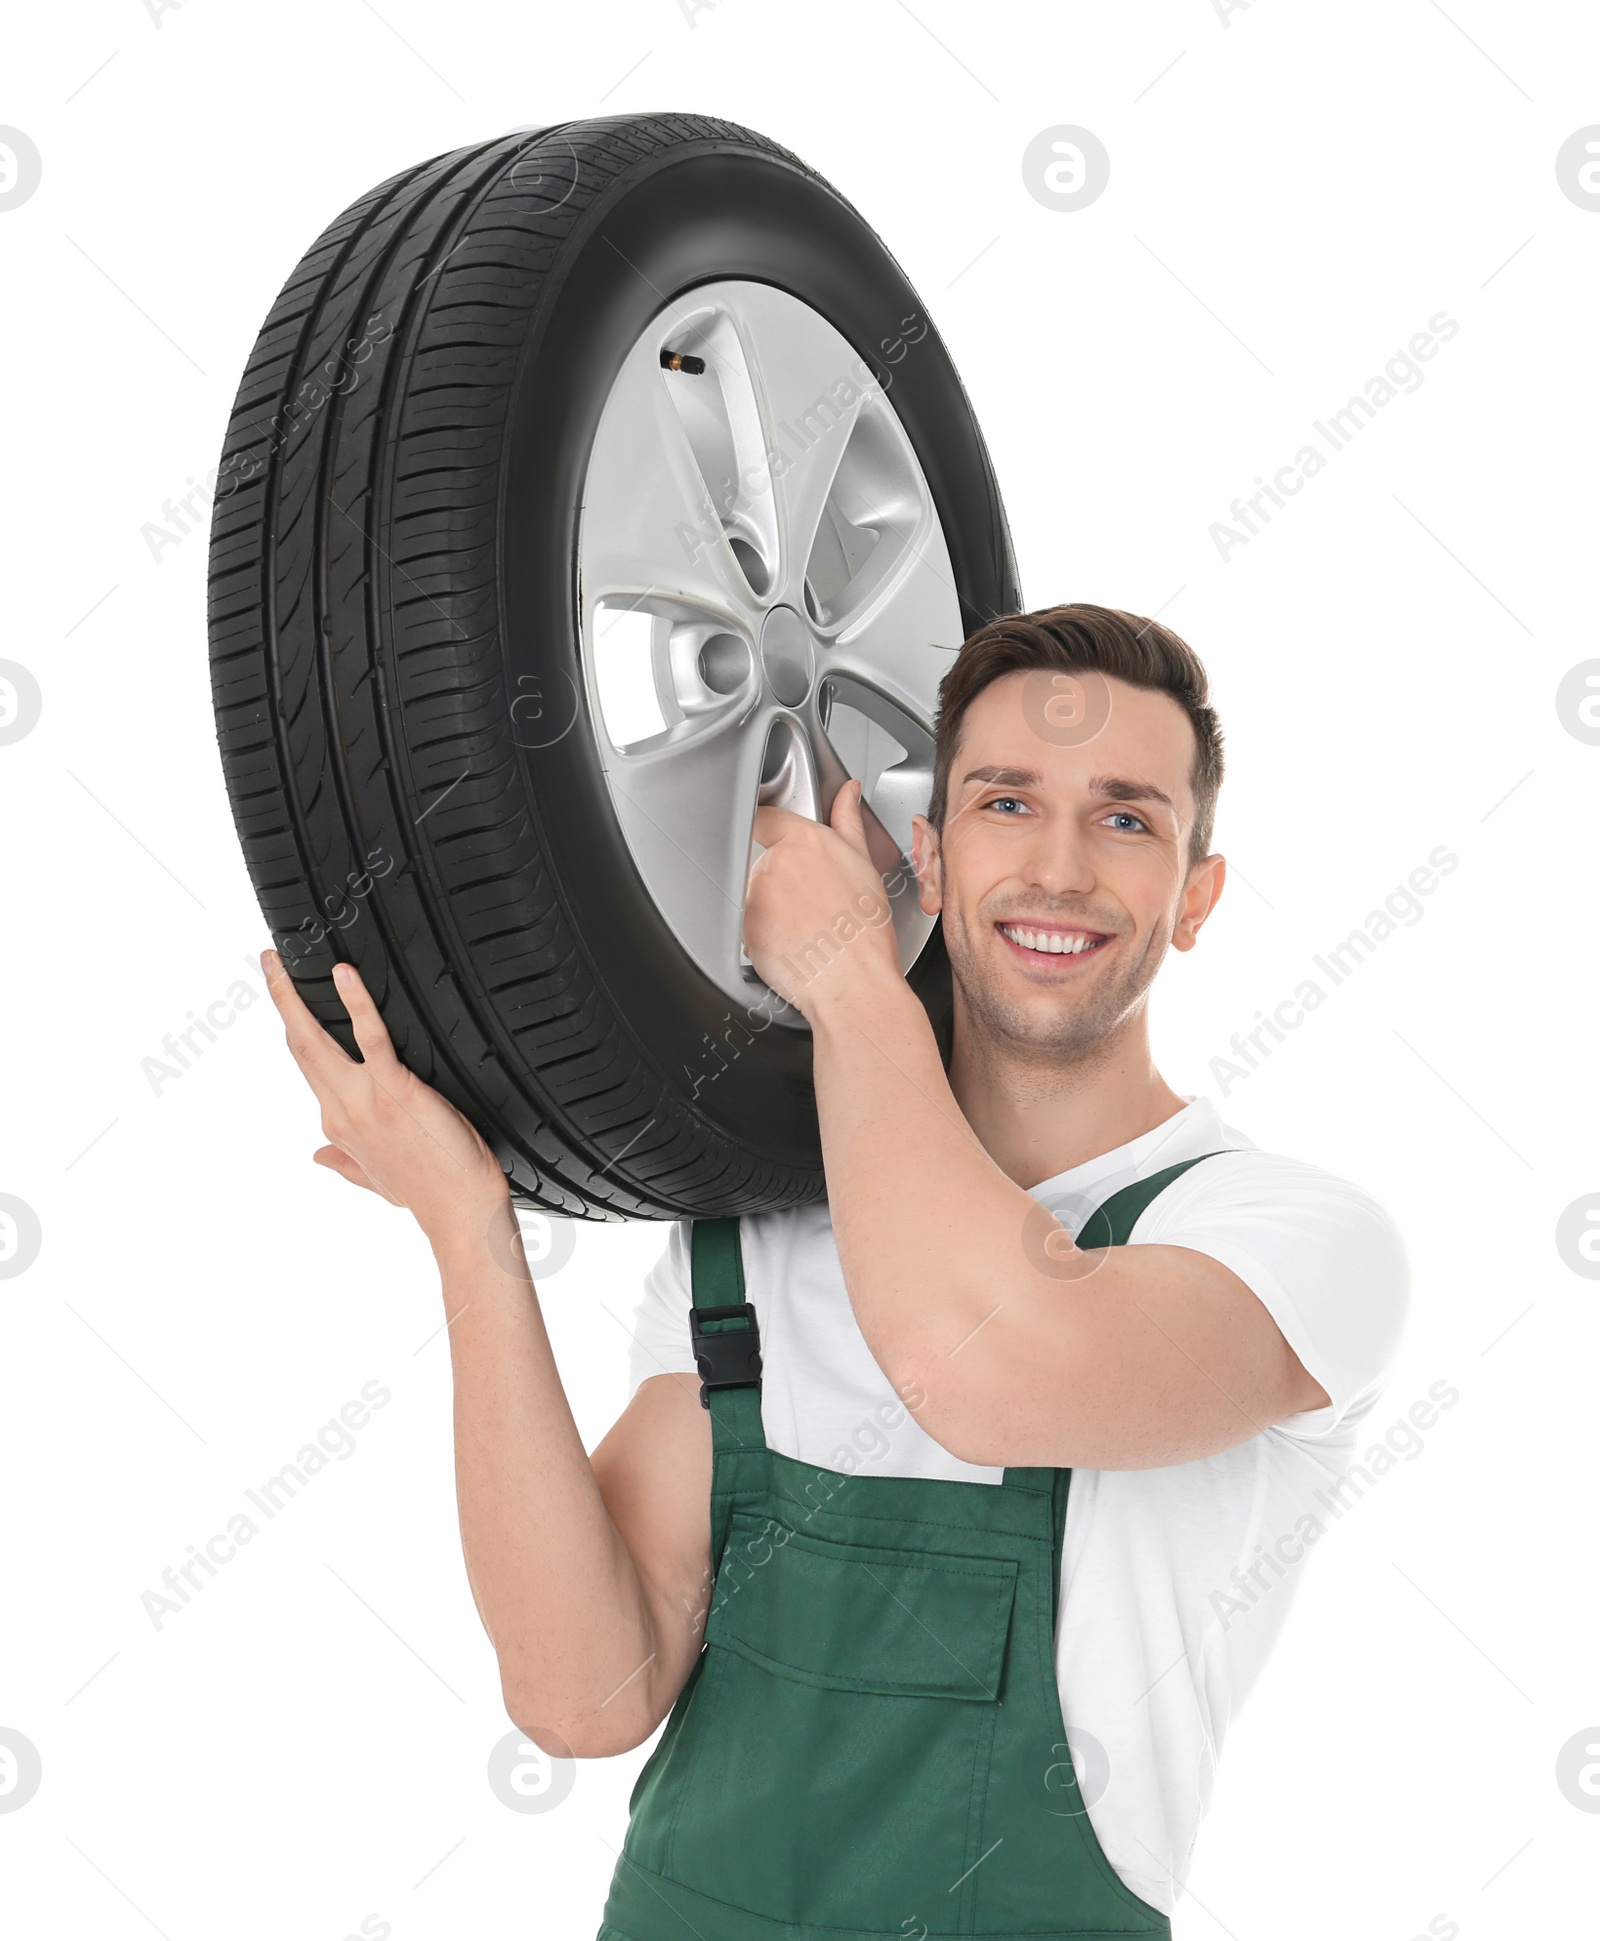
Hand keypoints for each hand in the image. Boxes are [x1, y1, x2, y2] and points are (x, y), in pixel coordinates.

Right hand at [261, 950, 509, 1245]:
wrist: (460, 1213)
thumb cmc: (429, 1193)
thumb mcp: (377, 1179)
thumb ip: (344, 1163)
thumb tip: (318, 1155)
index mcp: (338, 1127)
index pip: (309, 1068)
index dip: (296, 1031)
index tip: (290, 1001)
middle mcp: (342, 1111)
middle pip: (299, 1048)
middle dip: (280, 1001)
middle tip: (269, 963)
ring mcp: (364, 1100)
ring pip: (314, 1042)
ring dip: (292, 998)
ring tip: (281, 963)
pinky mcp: (394, 1091)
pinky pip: (369, 1038)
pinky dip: (356, 1003)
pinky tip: (345, 975)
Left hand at [743, 779, 903, 1018]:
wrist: (852, 981)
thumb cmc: (863, 931)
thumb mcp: (865, 865)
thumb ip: (848, 822)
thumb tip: (847, 793)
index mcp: (803, 842)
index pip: (765, 817)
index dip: (767, 825)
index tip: (772, 833)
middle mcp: (774, 865)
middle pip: (766, 862)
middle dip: (784, 879)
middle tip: (815, 902)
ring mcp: (755, 897)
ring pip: (759, 895)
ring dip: (775, 907)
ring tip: (808, 927)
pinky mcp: (743, 929)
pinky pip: (750, 925)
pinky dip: (767, 933)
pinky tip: (795, 943)